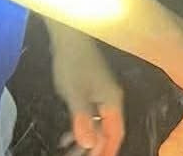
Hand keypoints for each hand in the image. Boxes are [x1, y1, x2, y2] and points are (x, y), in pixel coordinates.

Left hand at [49, 24, 125, 155]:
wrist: (70, 37)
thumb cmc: (74, 63)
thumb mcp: (75, 95)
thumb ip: (83, 120)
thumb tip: (90, 144)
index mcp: (112, 101)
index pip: (115, 133)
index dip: (107, 150)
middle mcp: (112, 99)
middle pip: (107, 131)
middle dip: (93, 147)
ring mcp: (102, 94)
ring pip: (98, 124)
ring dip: (85, 139)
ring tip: (68, 150)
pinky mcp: (92, 90)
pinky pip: (91, 115)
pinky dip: (80, 126)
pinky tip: (66, 135)